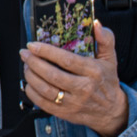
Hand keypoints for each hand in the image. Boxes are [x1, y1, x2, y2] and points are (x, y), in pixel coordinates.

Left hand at [23, 21, 129, 136]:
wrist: (111, 111)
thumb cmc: (107, 81)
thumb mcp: (110, 59)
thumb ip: (105, 40)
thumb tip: (96, 23)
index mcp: (93, 72)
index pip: (67, 60)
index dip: (47, 52)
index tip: (33, 45)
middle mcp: (83, 88)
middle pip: (52, 75)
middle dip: (34, 63)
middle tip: (25, 54)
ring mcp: (73, 103)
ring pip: (45, 90)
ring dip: (31, 77)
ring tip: (26, 66)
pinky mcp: (65, 113)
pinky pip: (43, 103)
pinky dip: (32, 93)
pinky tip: (29, 83)